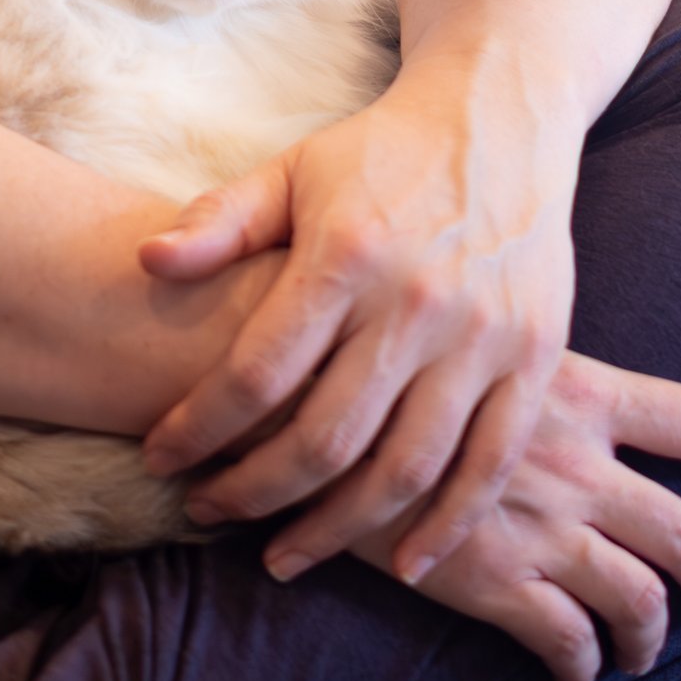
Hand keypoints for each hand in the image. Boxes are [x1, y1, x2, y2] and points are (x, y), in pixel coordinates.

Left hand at [136, 53, 581, 579]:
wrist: (501, 117)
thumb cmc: (380, 153)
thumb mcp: (293, 169)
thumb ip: (220, 220)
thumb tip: (147, 261)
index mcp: (346, 255)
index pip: (258, 371)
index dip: (200, 428)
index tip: (159, 458)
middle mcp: (417, 302)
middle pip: (325, 438)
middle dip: (254, 492)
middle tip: (207, 513)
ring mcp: (482, 337)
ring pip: (405, 469)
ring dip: (338, 529)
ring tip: (283, 556)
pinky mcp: (534, 357)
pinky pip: (489, 465)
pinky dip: (447, 528)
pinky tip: (403, 564)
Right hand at [355, 350, 680, 680]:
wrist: (306, 391)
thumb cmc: (380, 344)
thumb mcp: (469, 330)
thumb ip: (515, 359)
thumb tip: (530, 370)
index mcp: (576, 387)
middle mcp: (575, 460)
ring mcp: (539, 524)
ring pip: (641, 600)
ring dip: (653, 637)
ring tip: (646, 653)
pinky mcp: (491, 580)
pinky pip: (566, 641)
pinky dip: (581, 662)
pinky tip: (571, 669)